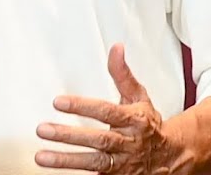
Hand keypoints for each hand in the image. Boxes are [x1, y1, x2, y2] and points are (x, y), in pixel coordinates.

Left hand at [34, 44, 192, 173]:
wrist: (168, 157)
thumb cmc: (149, 125)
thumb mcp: (139, 97)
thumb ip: (123, 74)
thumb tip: (116, 48)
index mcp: (134, 120)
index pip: (106, 111)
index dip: (82, 106)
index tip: (58, 102)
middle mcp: (128, 143)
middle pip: (97, 139)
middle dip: (68, 136)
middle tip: (43, 129)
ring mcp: (122, 164)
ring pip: (93, 163)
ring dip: (66, 161)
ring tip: (42, 156)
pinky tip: (56, 173)